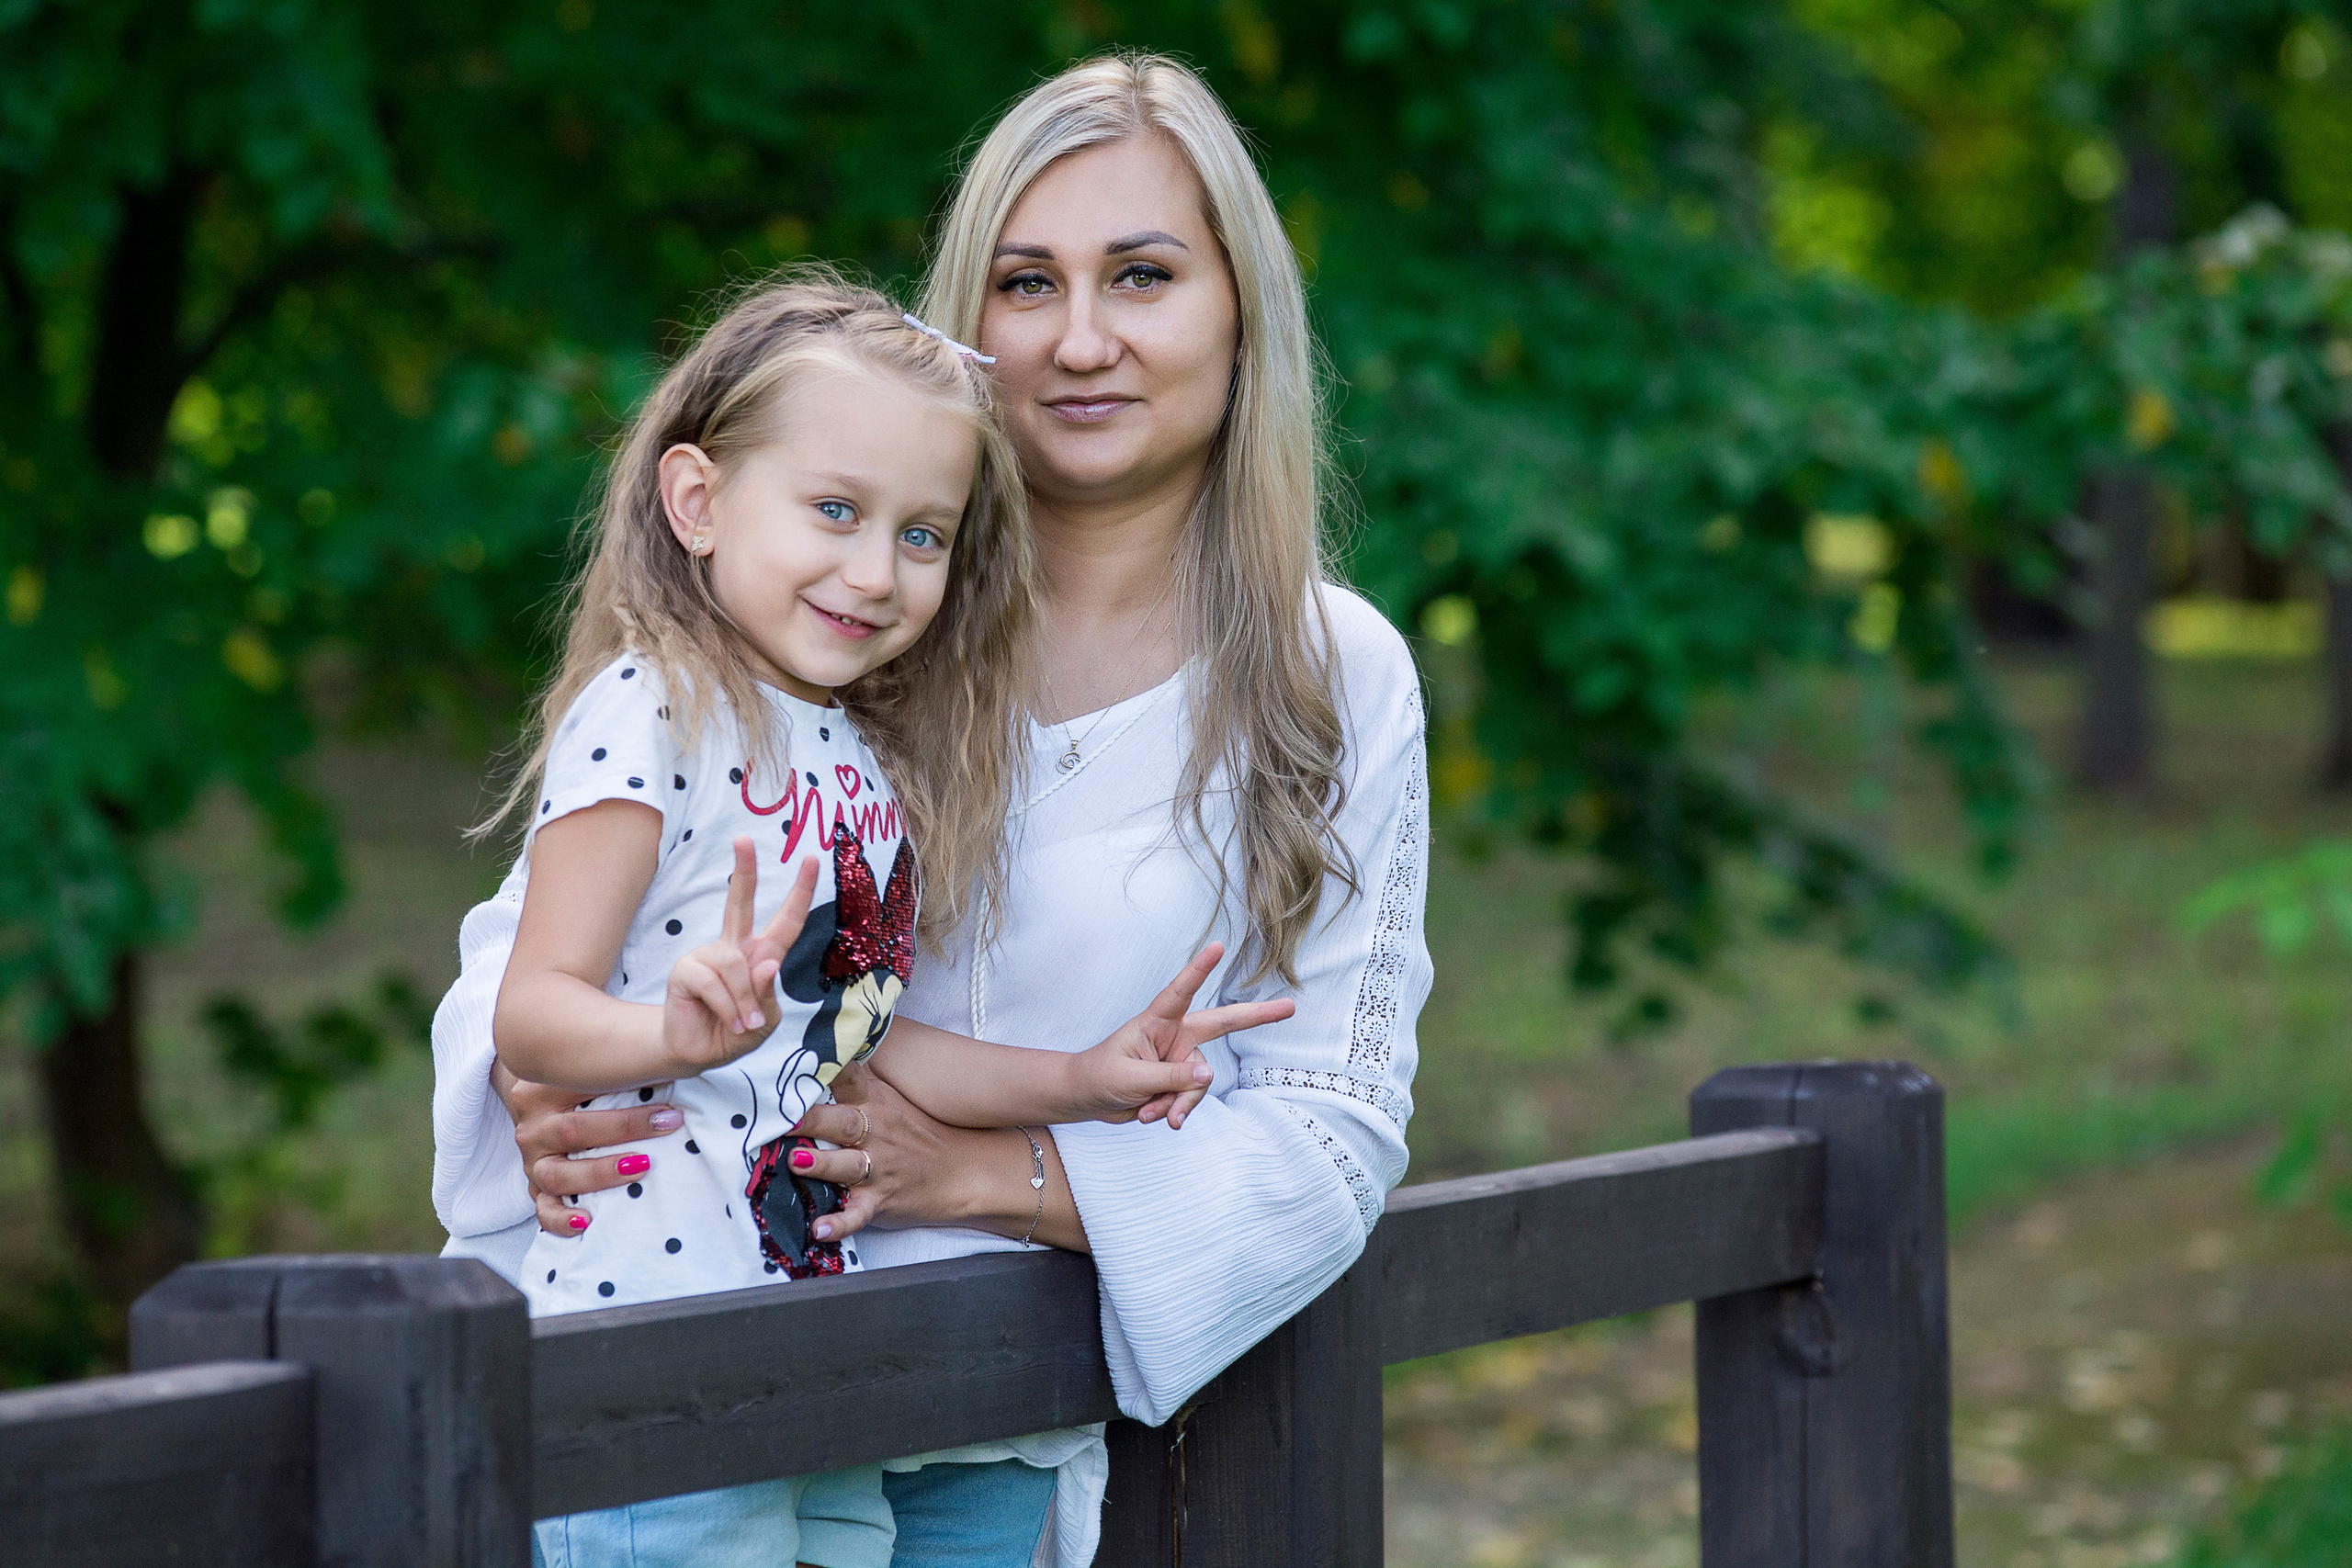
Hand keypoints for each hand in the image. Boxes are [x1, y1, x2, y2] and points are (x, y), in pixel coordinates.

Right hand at [497, 1060, 684, 1236]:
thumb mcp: (591, 1068)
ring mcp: (531, 1159)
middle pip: (572, 1130)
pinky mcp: (535, 1187)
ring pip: (558, 1174)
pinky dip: (561, 1219)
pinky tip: (586, 1221)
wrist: (538, 1102)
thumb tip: (676, 1063)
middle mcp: (533, 1126)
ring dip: (600, 1174)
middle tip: (667, 1126)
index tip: (668, 1104)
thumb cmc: (578, 1084)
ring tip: (640, 1168)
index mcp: (543, 1089)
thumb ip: (620, 1068)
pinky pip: (543, 1210)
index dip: (627, 1092)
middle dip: (625, 1129)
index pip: (582, 1089)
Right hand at [662, 841, 817, 1073]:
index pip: (786, 920)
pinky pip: (714, 983)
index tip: (812, 859)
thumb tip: (767, 963)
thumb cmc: (737, 1032)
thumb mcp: (766, 1020)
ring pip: (737, 965)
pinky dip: (728, 1008)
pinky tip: (728, 1022)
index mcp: (761, 954)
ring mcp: (708, 956)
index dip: (800, 891)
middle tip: (744, 838)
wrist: (700, 1053)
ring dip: (745, 1002)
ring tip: (743, 1024)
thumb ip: (768, 994)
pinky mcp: (686, 969)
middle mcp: (734, 949)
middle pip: (739, 902)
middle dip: (743, 870)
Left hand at [785, 1061, 966, 1243]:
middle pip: (842, 1122)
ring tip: (797, 1162)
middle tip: (783, 1116)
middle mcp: (876, 1133)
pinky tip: (819, 1230)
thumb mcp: (891, 1098)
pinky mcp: (881, 1200)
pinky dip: (839, 1224)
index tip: (793, 1060)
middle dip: (812, 1119)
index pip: (848, 1078)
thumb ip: (856, 1079)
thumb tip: (822, 1050)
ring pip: (848, 1165)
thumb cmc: (918, 1133)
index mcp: (874, 1103)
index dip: (824, 1068)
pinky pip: (858, 1214)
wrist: (964, 1171)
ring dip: (822, 1165)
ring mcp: (879, 1168)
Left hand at [1072, 942, 1293, 1128]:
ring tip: (1151, 1111)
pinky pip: (1190, 1099)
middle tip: (1289, 1007)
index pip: (1181, 991)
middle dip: (1256, 1016)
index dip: (1200, 969)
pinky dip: (1173, 1110)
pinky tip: (1152, 1115)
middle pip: (1221, 1024)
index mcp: (1157, 1022)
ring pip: (1200, 1083)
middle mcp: (1175, 1036)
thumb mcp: (1133, 1078)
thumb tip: (1209, 1075)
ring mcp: (1180, 1060)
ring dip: (1178, 1102)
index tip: (1218, 946)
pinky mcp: (1179, 1082)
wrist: (1088, 1099)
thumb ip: (1172, 1076)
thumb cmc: (1101, 1076)